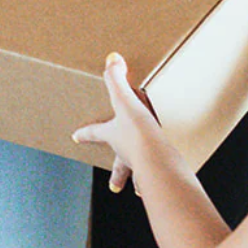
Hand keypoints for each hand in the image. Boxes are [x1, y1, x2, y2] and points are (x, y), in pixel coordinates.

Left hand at [73, 52, 165, 191]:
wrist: (158, 159)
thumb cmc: (138, 133)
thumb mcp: (124, 100)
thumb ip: (117, 79)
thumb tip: (111, 59)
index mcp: (114, 136)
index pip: (95, 132)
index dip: (85, 132)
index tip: (75, 137)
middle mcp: (126, 153)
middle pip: (119, 167)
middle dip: (116, 176)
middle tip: (113, 186)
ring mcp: (143, 166)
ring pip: (139, 175)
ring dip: (138, 181)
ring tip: (139, 188)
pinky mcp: (162, 171)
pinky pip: (163, 175)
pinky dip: (165, 178)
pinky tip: (172, 178)